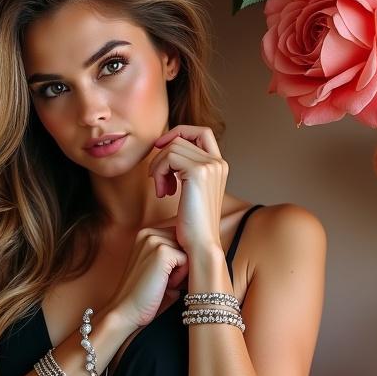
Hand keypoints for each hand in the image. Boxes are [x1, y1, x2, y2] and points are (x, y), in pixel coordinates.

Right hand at [106, 226, 188, 329]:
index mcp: (147, 234)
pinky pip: (188, 260)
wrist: (127, 312)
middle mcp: (149, 232)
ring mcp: (154, 239)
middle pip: (188, 242)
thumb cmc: (147, 295)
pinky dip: (180, 277)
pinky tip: (165, 285)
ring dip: (182, 270)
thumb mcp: (163, 270)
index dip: (182, 259)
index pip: (182, 237)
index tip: (166, 275)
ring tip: (163, 282)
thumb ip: (177, 256)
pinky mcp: (161, 251)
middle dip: (183, 263)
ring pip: (189, 251)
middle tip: (164, 281)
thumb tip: (204, 250)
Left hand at [147, 125, 227, 254]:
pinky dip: (159, 172)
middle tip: (157, 179)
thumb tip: (164, 148)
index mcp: (219, 165)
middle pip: (182, 139)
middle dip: (163, 155)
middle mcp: (218, 162)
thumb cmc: (192, 224)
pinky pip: (168, 157)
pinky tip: (163, 193)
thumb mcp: (190, 191)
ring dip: (158, 167)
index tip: (161, 146)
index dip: (180, 132)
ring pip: (172, 147)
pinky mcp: (198, 171)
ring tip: (162, 191)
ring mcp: (210, 165)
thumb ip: (184, 170)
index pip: (202, 132)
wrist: (200, 244)